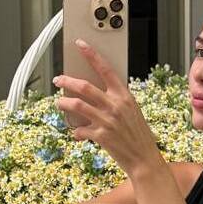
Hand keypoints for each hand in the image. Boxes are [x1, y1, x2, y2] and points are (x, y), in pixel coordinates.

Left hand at [53, 39, 161, 176]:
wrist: (144, 159)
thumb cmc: (138, 135)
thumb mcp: (132, 111)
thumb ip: (115, 100)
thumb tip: (94, 93)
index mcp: (125, 96)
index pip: (106, 69)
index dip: (91, 55)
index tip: (80, 44)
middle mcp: (115, 106)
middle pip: (84, 86)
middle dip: (67, 81)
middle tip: (58, 80)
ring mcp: (107, 121)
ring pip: (76, 105)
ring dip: (63, 103)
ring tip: (59, 103)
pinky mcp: (101, 136)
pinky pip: (79, 130)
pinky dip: (75, 131)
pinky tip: (77, 133)